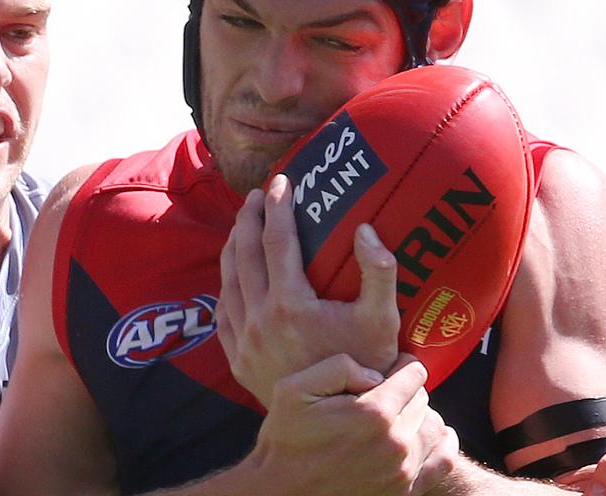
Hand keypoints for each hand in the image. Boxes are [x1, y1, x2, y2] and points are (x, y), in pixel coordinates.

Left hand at [217, 173, 402, 404]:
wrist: (333, 424)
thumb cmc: (364, 369)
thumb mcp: (382, 322)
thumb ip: (380, 273)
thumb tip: (366, 229)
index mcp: (290, 305)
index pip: (277, 240)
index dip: (279, 206)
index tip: (283, 181)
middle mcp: (259, 320)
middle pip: (244, 252)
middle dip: (249, 217)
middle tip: (259, 194)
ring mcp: (243, 340)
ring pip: (227, 278)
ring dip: (233, 244)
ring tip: (245, 222)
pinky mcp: (236, 358)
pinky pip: (223, 310)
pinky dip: (227, 282)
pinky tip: (235, 272)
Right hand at [248, 353, 456, 495]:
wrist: (282, 494)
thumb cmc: (285, 441)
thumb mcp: (294, 389)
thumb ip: (339, 366)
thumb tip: (376, 374)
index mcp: (373, 413)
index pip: (413, 374)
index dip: (402, 364)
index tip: (391, 367)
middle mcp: (395, 443)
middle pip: (423, 399)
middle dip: (406, 391)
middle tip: (385, 393)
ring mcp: (403, 471)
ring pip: (435, 425)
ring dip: (421, 415)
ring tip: (400, 414)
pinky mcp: (405, 492)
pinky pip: (443, 461)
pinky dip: (442, 443)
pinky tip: (428, 435)